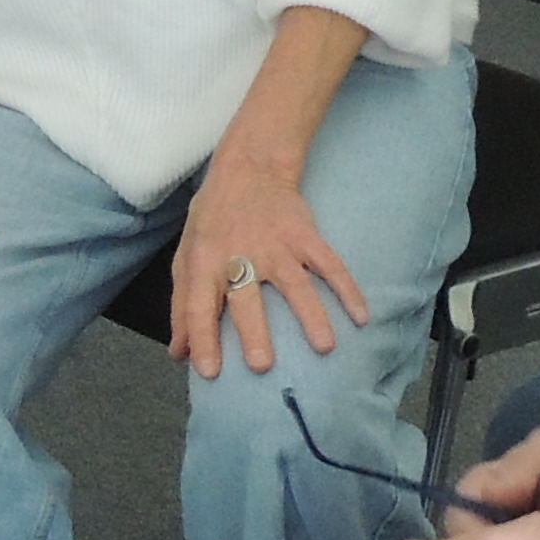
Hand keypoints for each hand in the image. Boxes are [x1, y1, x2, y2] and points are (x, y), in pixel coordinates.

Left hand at [168, 157, 366, 379]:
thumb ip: (182, 305)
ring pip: (296, 284)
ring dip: (311, 316)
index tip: (207, 372)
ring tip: (324, 347)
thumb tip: (178, 352)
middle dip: (254, 332)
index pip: (199, 305)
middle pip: (248, 298)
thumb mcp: (186, 257)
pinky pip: (329, 264)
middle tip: (262, 366)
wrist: (249, 168)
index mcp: (206, 262)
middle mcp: (241, 255)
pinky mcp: (305, 235)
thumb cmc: (212, 221)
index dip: (202, 338)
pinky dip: (347, 289)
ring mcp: (276, 245)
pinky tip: (361, 316)